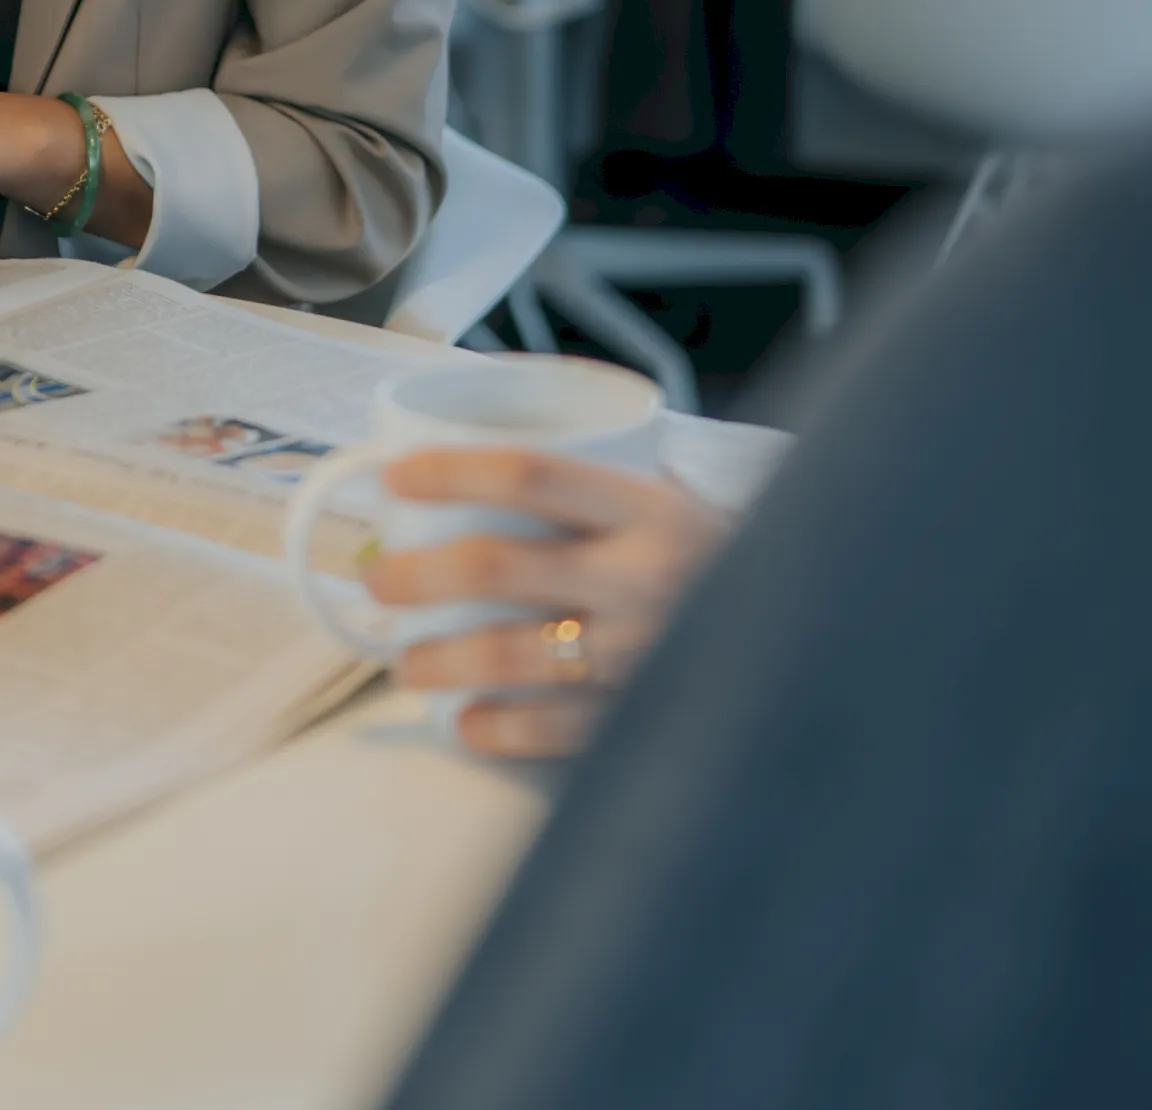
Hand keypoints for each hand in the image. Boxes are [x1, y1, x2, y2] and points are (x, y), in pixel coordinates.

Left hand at [365, 449, 725, 760]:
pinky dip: (499, 729)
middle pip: (500, 567)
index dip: (453, 472)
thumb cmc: (727, 562)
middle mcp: (642, 578)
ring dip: (441, 660)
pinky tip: (466, 723)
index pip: (530, 473)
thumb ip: (598, 489)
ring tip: (404, 662)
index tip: (395, 477)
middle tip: (379, 580)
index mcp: (648, 508)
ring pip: (512, 656)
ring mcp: (643, 656)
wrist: (824, 644)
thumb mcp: (676, 503)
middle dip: (422, 576)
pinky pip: (554, 731)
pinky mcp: (647, 721)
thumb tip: (477, 475)